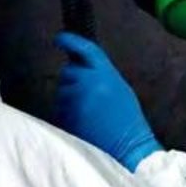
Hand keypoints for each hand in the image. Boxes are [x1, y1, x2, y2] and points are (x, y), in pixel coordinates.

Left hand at [54, 34, 160, 171]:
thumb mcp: (119, 89)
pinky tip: (83, 123)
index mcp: (106, 74)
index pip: (85, 50)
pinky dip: (66, 114)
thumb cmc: (126, 121)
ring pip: (62, 91)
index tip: (60, 38)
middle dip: (73, 80)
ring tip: (89, 115)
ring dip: (70, 99)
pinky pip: (59, 110)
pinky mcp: (66, 117)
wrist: (127, 148)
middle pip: (68, 71)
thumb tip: (81, 70)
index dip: (70, 41)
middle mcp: (88, 83)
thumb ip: (100, 76)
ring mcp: (75, 101)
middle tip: (88, 98)